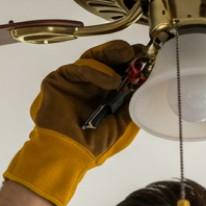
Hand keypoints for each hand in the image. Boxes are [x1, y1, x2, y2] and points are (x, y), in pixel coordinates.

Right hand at [4, 39, 145, 205]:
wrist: (68, 154)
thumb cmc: (92, 144)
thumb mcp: (121, 123)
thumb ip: (131, 104)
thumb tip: (145, 85)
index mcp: (103, 94)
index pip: (118, 71)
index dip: (132, 63)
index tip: (147, 57)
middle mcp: (88, 85)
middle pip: (105, 60)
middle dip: (122, 53)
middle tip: (138, 51)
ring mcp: (73, 81)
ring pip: (92, 59)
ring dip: (111, 55)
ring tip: (128, 56)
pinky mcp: (57, 80)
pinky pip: (78, 70)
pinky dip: (96, 72)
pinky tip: (112, 82)